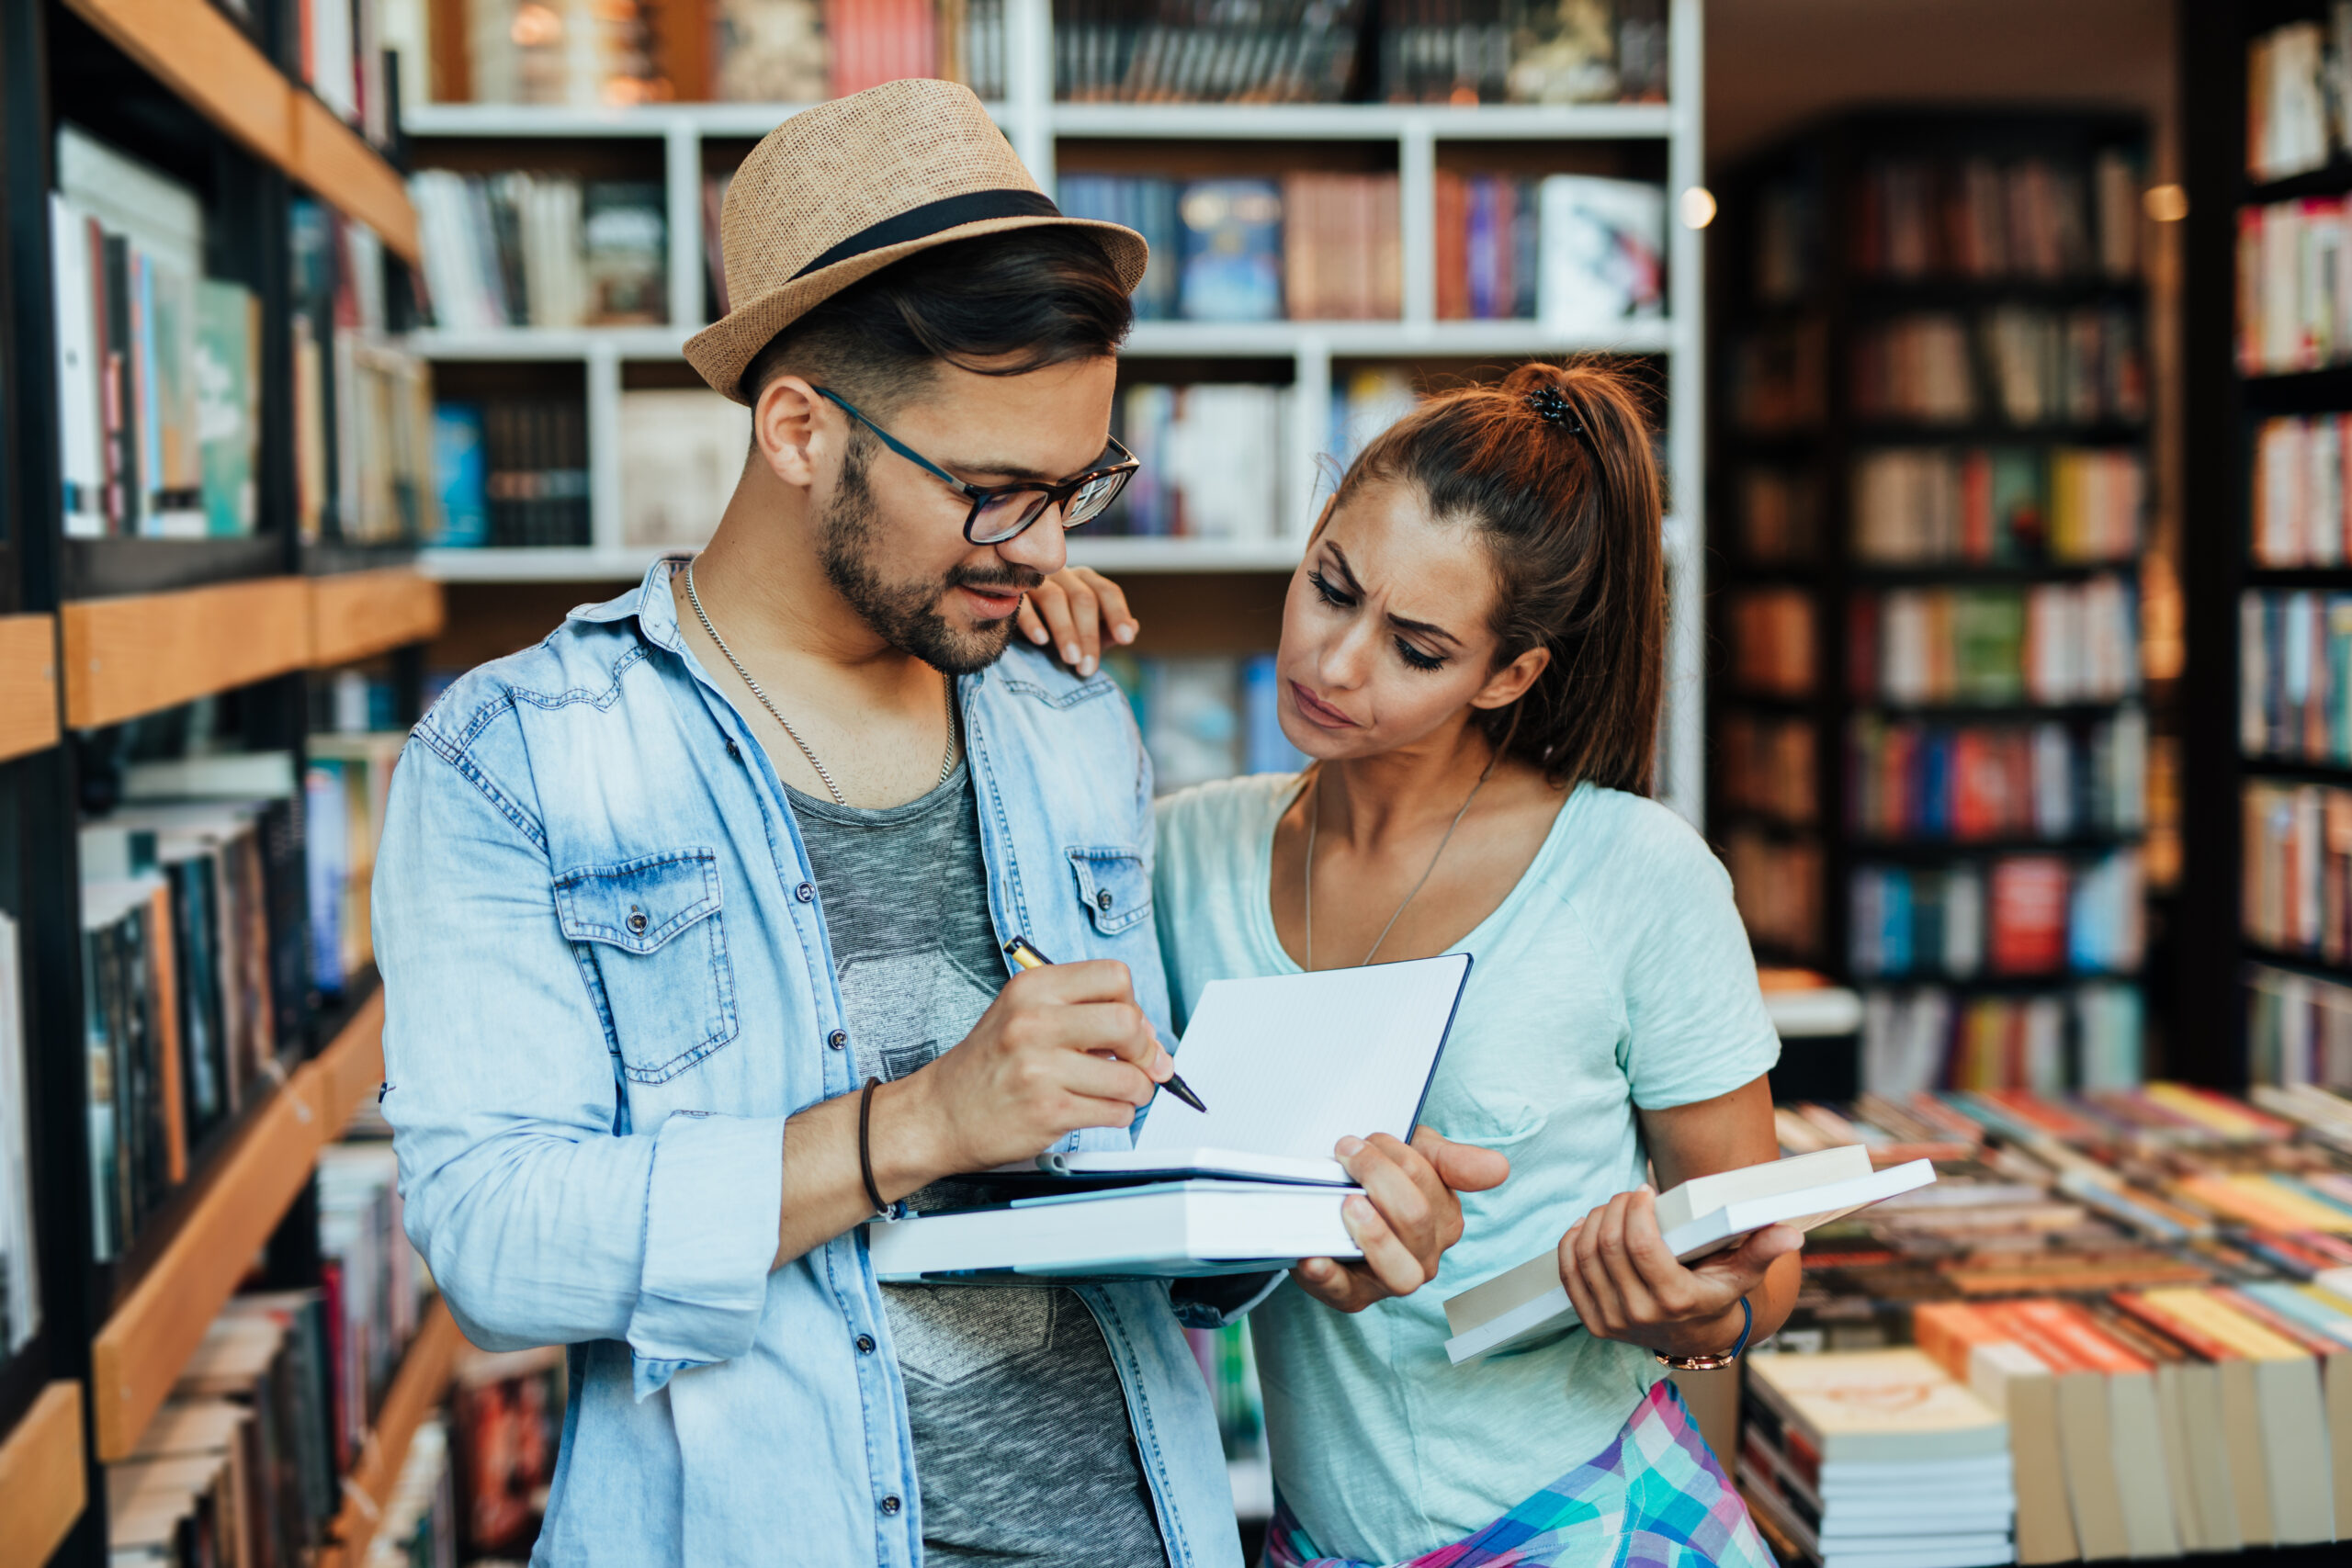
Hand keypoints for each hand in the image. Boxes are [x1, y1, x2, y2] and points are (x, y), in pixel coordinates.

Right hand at [891, 961, 1172, 1178]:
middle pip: (1128, 1021)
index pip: (1114, 977)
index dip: (1133, 1005)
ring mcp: (1040, 1067)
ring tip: (1120, 1092)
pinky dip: (1119, 1114)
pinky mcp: (1048, 1110)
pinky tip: (1098, 1110)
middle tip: (1140, 1064)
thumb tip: (1150, 1039)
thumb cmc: (987, 1065)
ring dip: (1137, 1090)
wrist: (938, 1114)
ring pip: (1128, 1076)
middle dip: (1145, 1049)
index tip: (1131, 1028)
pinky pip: (1114, 1112)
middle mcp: (1034, 1021)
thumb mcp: (1023, 1015)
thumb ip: (1081, 1015)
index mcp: (1033, 988)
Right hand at [1017, 567, 1137, 676]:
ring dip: (1065, 630)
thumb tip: (1134, 628)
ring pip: (1055, 598)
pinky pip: (1023, 603)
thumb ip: (1106, 633)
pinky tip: (1041, 640)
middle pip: (1083, 598)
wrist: (1009, 626)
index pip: (1107, 592)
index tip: (1126, 639)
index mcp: (1084, 581)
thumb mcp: (1081, 635)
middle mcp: (1062, 575)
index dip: (1118, 614)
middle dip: (1089, 634)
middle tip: (1088, 668)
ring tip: (1071, 659)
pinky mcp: (1009, 591)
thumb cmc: (1052, 630)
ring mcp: (1035, 580)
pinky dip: (1033, 621)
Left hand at [1292, 1128, 1509, 1313]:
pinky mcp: (1351, 1297)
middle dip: (1377, 1177)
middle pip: (1413, 1219)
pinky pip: (1344, 1294)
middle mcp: (1425, 1257)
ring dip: (1374, 1236)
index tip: (1369, 1140)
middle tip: (1346, 1154)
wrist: (1331, 1206)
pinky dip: (1328, 1277)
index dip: (1396, 1158)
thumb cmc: (1382, 1182)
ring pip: (1401, 1273)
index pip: (1429, 1185)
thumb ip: (1455, 1161)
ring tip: (1347, 1205)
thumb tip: (1500, 1167)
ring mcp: (1389, 1281)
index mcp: (1445, 1222)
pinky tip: (1313, 1257)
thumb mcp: (1418, 1158)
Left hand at [1558, 1187, 1800, 1356]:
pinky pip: (1569, 1274)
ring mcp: (1612, 1321)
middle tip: (1628, 1195)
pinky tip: (1586, 1226)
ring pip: (1586, 1256)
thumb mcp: (1743, 1273)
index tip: (1644, 1191)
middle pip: (1608, 1247)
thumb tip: (1790, 1234)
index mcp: (1676, 1300)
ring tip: (1612, 1208)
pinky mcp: (1594, 1322)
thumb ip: (1763, 1250)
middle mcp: (1640, 1315)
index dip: (1636, 1212)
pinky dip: (1572, 1243)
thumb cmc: (1719, 1294)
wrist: (1696, 1337)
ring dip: (1594, 1221)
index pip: (1641, 1248)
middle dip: (1615, 1209)